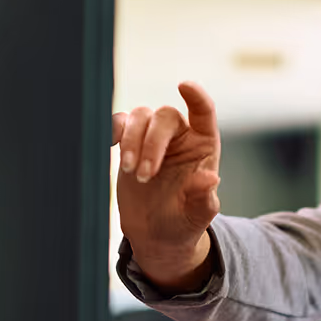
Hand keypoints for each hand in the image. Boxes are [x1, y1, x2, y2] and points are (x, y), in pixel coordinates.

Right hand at [113, 81, 222, 289]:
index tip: (184, 85)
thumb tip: (210, 179)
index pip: (204, 112)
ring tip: (131, 171)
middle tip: (144, 175)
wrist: (157, 235)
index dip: (196, 96)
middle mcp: (180, 136)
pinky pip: (119, 123)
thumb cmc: (183, 222)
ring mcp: (153, 138)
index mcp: (203, 145)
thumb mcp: (198, 215)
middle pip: (165, 116)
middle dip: (151, 142)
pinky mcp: (129, 144)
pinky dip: (112, 130)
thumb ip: (203, 197)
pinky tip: (110, 147)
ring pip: (140, 116)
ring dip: (132, 140)